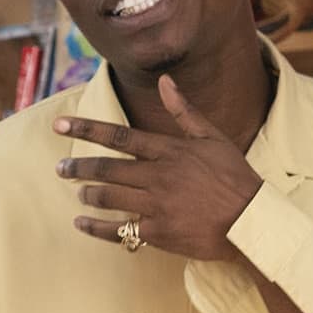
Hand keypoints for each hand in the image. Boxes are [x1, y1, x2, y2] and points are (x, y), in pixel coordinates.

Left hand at [55, 74, 262, 261]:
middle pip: (107, 168)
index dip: (86, 129)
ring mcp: (157, 205)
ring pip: (109, 198)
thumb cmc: (235, 177)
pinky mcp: (159, 233)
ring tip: (79, 193)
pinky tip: (82, 223)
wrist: (253, 221)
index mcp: (170, 151)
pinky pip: (119, 231)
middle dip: (78, 167)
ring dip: (88, 194)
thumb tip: (165, 80)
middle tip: (60, 168)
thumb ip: (184, 111)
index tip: (59, 125)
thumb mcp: (213, 138)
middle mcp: (159, 176)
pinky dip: (96, 227)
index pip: (119, 135)